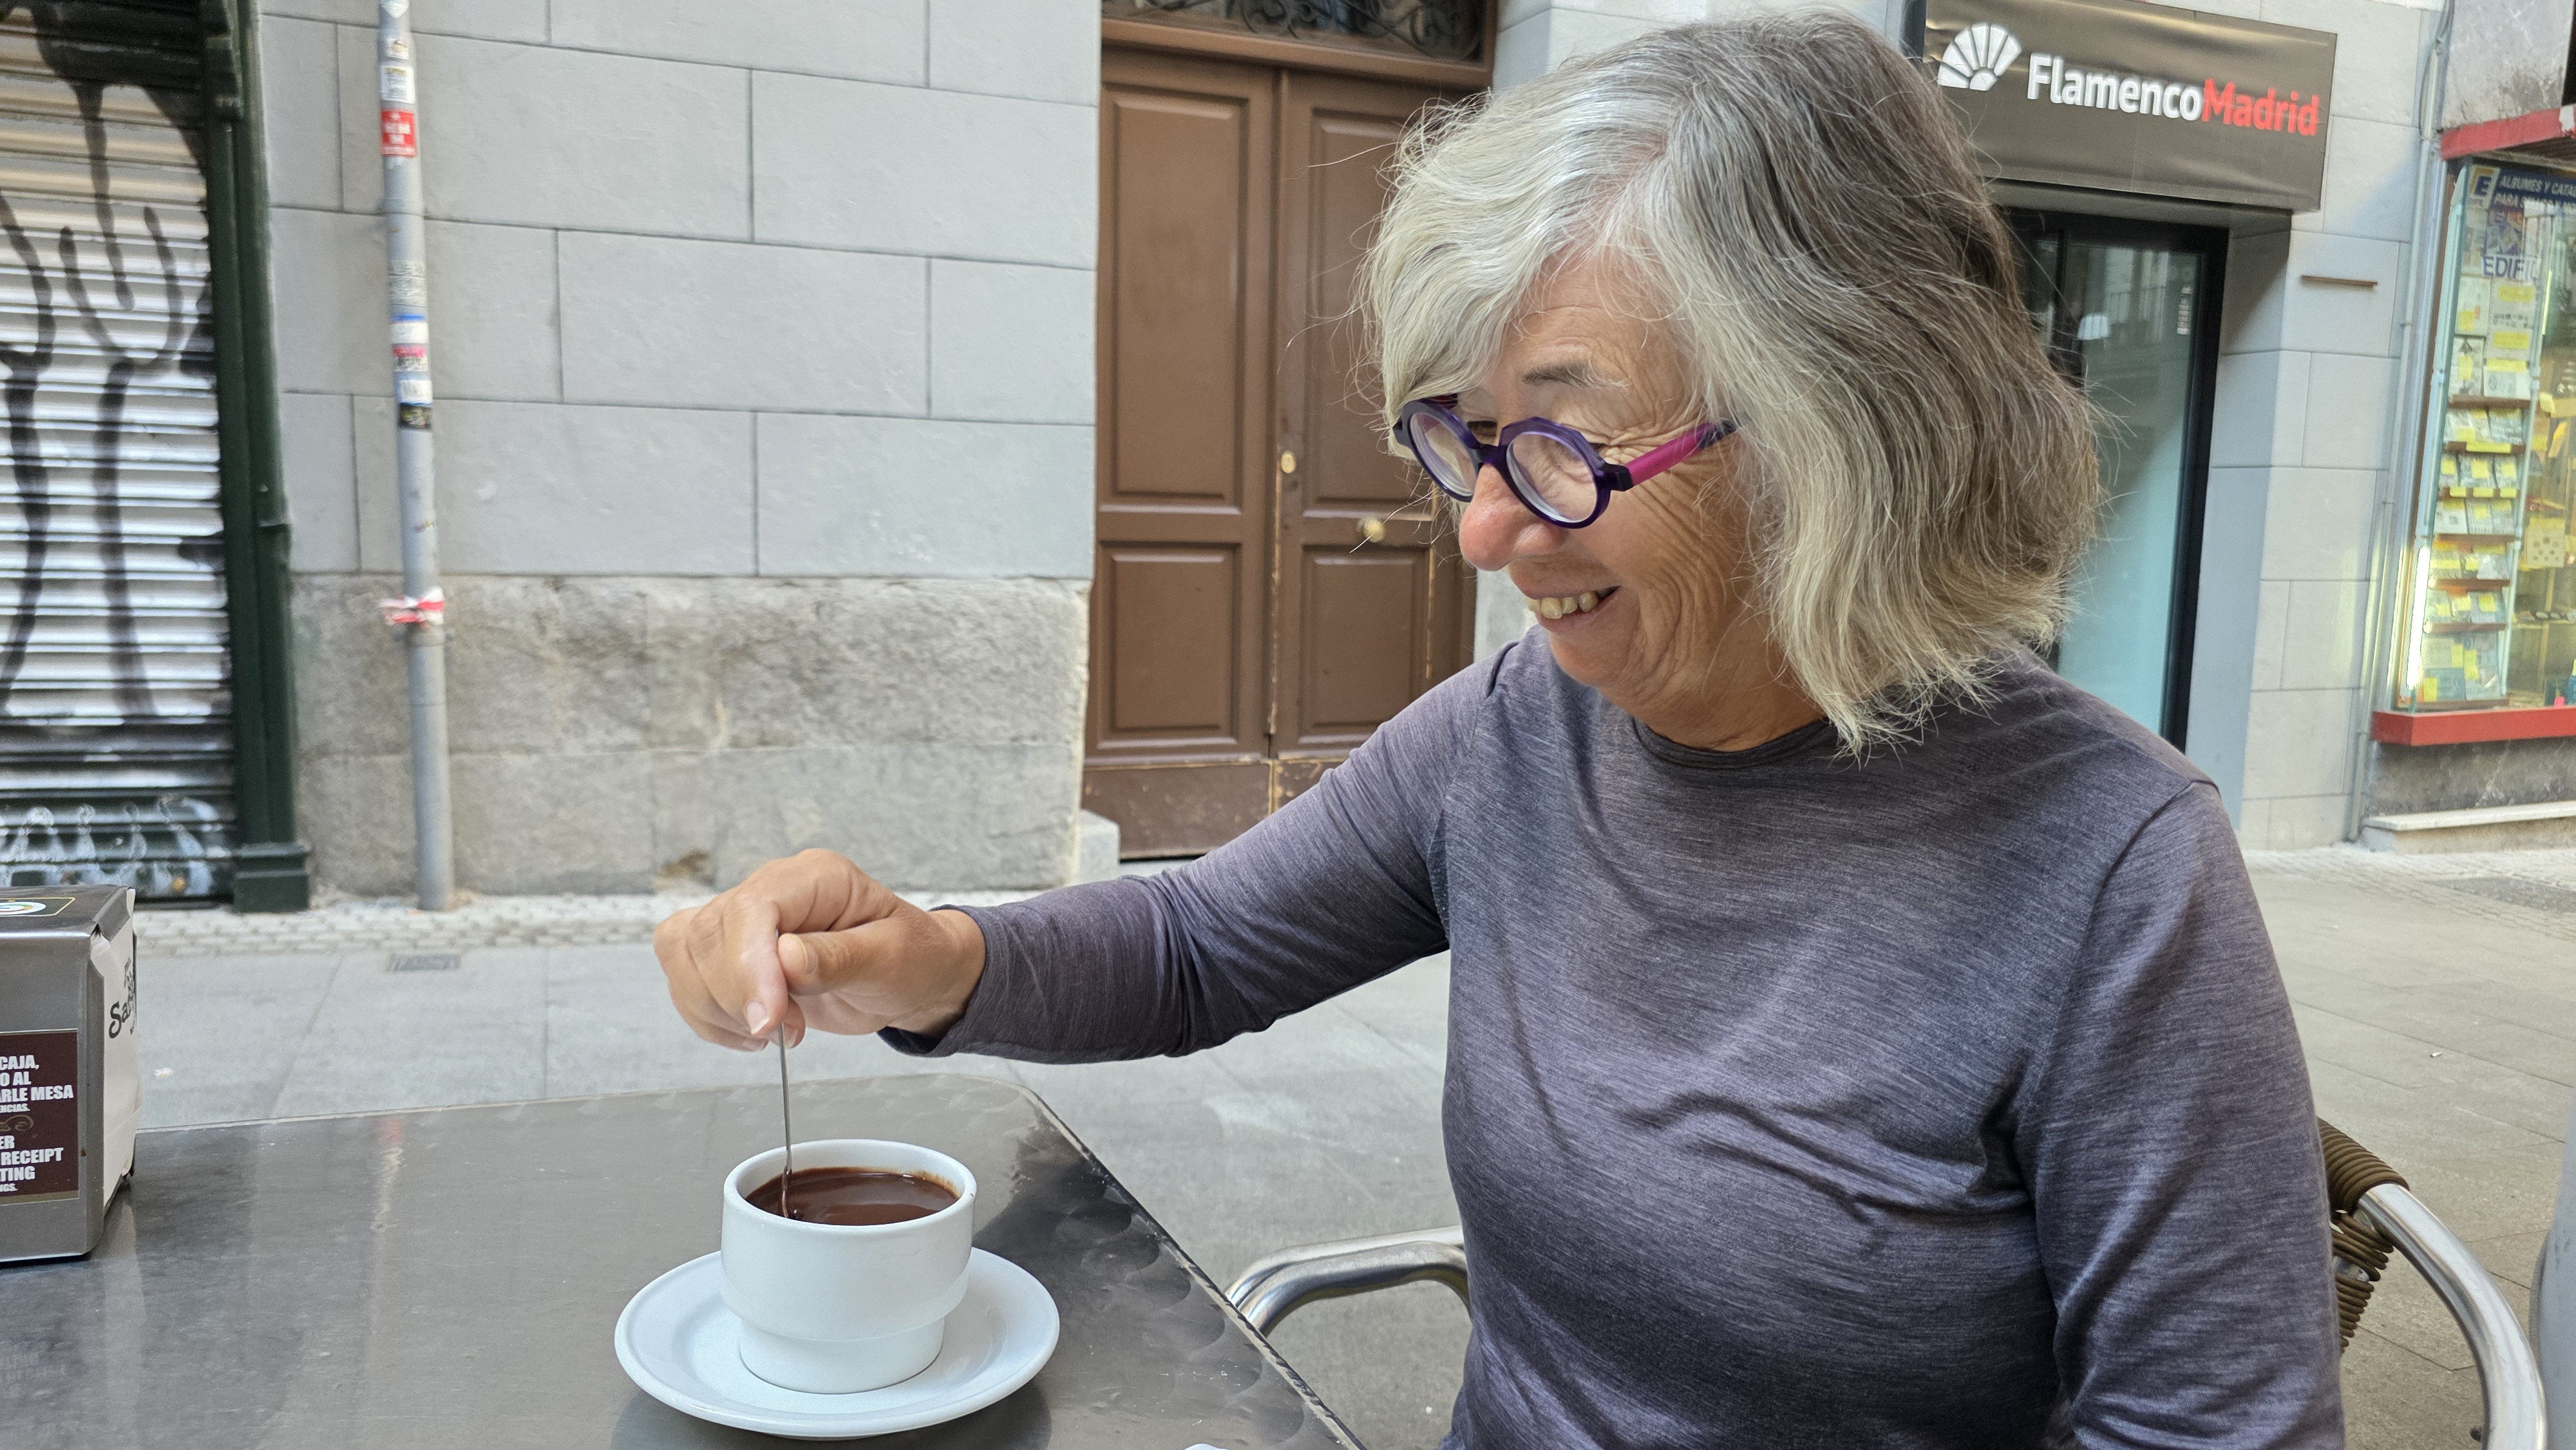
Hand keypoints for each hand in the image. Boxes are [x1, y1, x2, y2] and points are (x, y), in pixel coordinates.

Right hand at [653, 849, 986, 1050]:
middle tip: (787, 1029)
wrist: (910, 976)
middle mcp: (770, 891)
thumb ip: (840, 957)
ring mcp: (744, 923)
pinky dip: (710, 1018)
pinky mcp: (728, 955)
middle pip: (707, 934)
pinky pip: (686, 981)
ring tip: (776, 1030)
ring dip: (718, 1009)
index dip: (748, 965)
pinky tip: (753, 1033)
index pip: (751, 907)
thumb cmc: (910, 957)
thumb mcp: (892, 958)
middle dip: (736, 996)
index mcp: (814, 878)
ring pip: (684, 956)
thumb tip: (786, 958)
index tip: (767, 1018)